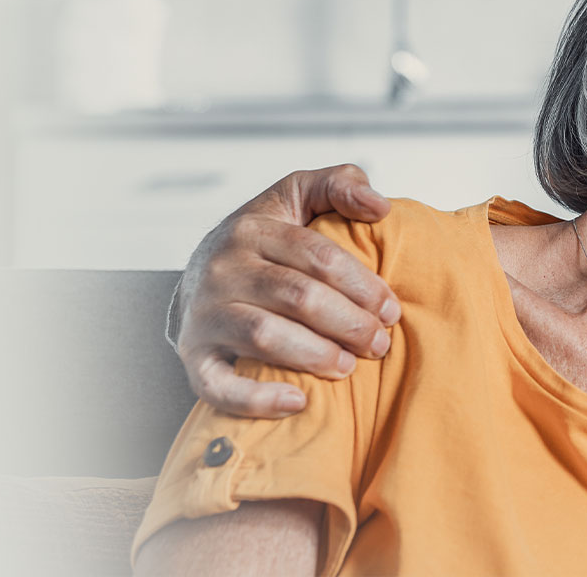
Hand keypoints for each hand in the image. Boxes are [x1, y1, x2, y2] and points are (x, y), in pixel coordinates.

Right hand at [177, 166, 398, 417]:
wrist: (196, 278)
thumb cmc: (264, 238)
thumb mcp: (295, 197)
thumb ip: (338, 184)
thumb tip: (379, 204)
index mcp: (252, 228)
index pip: (317, 256)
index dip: (361, 285)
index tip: (391, 309)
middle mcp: (223, 269)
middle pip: (297, 297)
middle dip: (349, 323)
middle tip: (380, 344)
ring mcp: (206, 314)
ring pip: (266, 336)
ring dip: (316, 355)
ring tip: (349, 366)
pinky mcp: (194, 356)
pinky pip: (219, 385)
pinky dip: (257, 399)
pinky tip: (298, 403)